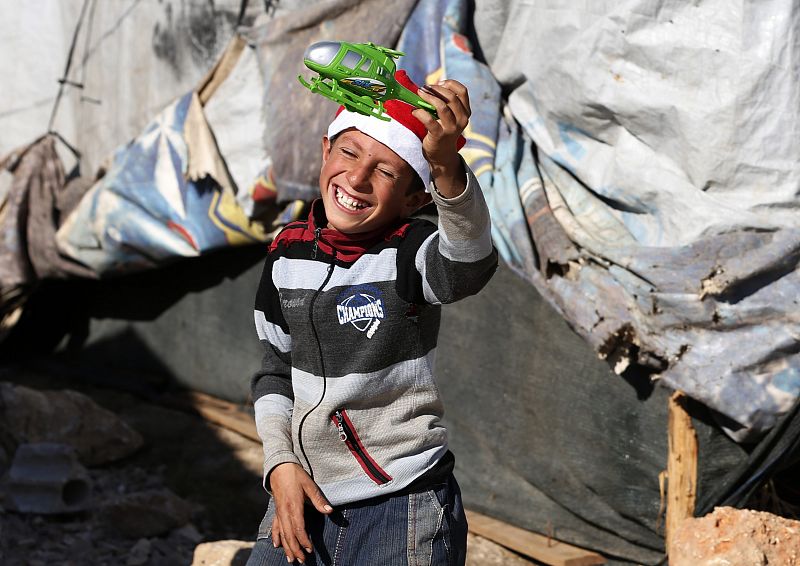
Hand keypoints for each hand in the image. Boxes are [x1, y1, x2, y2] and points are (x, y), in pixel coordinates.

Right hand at [269, 462, 332, 563]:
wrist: (279, 467)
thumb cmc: (296, 475)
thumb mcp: (309, 484)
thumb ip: (318, 500)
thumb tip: (330, 511)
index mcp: (294, 505)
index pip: (298, 528)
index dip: (303, 540)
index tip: (309, 549)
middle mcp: (284, 511)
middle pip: (289, 535)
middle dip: (295, 549)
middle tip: (301, 560)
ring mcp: (279, 511)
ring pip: (282, 533)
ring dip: (287, 547)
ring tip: (291, 559)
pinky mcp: (277, 510)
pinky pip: (275, 526)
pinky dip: (276, 536)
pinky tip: (277, 544)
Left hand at [413, 79, 471, 197]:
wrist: (441, 154)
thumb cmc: (443, 131)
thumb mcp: (450, 116)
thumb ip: (446, 103)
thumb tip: (428, 87)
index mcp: (466, 112)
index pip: (462, 91)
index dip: (450, 84)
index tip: (438, 83)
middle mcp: (462, 119)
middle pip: (451, 97)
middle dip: (435, 89)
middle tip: (424, 89)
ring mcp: (451, 128)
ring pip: (442, 107)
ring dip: (428, 98)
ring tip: (419, 94)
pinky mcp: (439, 135)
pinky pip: (429, 120)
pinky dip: (420, 113)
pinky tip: (415, 111)